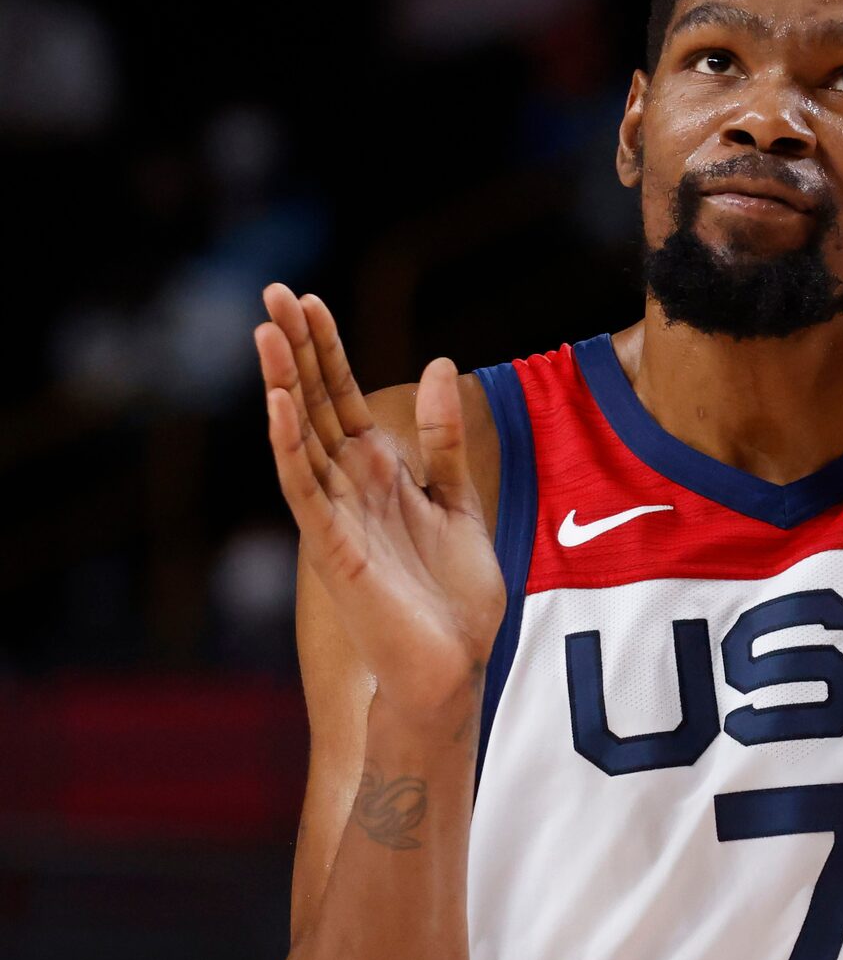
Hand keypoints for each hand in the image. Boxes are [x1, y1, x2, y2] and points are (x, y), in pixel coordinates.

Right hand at [256, 284, 505, 730]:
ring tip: (266, 331)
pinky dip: (290, 449)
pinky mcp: (334, 551)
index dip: (326, 351)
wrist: (452, 668)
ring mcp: (337, 518)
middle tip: (273, 291)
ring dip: (282, 386)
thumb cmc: (453, 598)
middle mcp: (348, 489)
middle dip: (296, 351)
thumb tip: (440, 363)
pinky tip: (278, 406)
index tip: (309, 301)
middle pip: (313, 406)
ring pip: (300, 440)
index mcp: (377, 475)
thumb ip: (445, 439)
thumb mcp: (458, 500)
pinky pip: (304, 493)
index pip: (341, 399)